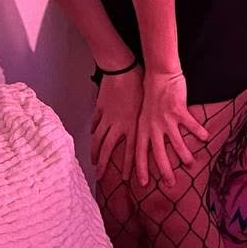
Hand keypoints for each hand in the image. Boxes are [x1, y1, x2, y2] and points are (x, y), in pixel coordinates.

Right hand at [91, 64, 143, 182]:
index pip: (130, 150)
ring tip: (93, 161)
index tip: (127, 179)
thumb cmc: (139, 82)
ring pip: (98, 138)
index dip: (129, 166)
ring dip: (96, 151)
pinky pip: (96, 122)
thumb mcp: (147, 102)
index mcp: (132, 123)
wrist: (121, 68)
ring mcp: (107, 116)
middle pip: (109, 148)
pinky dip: (93, 130)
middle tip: (99, 176)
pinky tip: (91, 135)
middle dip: (104, 164)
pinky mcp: (100, 107)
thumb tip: (155, 127)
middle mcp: (118, 123)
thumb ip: (148, 118)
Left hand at [135, 69, 209, 188]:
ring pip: (176, 144)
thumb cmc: (152, 94)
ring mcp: (166, 119)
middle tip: (170, 184)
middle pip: (158, 154)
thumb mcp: (143, 114)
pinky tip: (206, 138)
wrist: (159, 74)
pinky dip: (199, 132)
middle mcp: (154, 126)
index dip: (141, 168)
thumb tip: (150, 145)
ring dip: (184, 156)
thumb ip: (147, 130)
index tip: (142, 184)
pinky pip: (191, 125)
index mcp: (143, 127)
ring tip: (191, 165)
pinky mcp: (178, 110)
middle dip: (164, 171)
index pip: (139, 152)